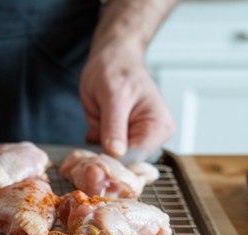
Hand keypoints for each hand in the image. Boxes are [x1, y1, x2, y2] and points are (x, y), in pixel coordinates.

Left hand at [79, 42, 174, 159]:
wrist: (111, 57)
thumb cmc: (117, 68)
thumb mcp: (114, 96)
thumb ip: (114, 125)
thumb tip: (117, 153)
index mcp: (158, 127)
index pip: (136, 159)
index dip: (112, 163)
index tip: (91, 161)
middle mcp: (150, 138)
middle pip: (124, 164)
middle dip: (102, 156)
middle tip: (90, 139)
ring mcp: (133, 139)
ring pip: (111, 159)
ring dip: (95, 149)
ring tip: (98, 122)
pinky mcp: (119, 138)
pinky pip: (103, 151)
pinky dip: (93, 144)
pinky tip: (95, 125)